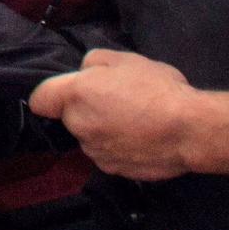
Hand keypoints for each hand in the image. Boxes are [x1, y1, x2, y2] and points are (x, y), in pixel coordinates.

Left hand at [29, 49, 201, 180]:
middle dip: (86, 109)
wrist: (188, 130)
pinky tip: (142, 138)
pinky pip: (108, 154)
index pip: (40, 100)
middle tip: (118, 98)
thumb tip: (86, 72)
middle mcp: (79, 127)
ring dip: (103, 129)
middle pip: (70, 117)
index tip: (70, 90)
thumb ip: (95, 62)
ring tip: (135, 119)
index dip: (51, 93)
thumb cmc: (156, 88)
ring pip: (90, 136)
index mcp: (75, 96)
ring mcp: (95, 153)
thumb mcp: (125, 59)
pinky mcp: (113, 170)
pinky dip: (119, 146)